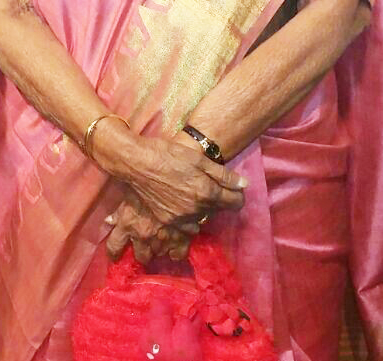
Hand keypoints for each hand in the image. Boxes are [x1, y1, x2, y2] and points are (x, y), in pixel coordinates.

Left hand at [105, 189, 197, 263]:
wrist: (177, 180)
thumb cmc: (149, 178)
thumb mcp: (128, 188)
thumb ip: (119, 208)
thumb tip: (108, 221)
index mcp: (128, 223)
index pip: (115, 246)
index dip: (114, 252)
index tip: (115, 256)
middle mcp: (145, 236)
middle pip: (141, 257)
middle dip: (142, 253)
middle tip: (143, 247)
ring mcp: (164, 239)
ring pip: (159, 254)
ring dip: (158, 249)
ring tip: (160, 242)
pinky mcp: (183, 238)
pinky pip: (179, 254)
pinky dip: (177, 250)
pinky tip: (176, 245)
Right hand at [112, 131, 245, 228]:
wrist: (136, 162)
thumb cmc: (167, 154)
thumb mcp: (197, 158)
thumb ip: (223, 174)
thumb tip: (245, 185)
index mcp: (207, 192)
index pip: (235, 203)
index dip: (237, 195)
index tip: (231, 190)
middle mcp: (197, 210)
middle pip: (217, 212)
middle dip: (215, 201)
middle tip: (205, 187)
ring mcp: (181, 219)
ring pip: (200, 222)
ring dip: (200, 213)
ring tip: (191, 197)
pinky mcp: (167, 222)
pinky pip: (184, 228)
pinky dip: (186, 220)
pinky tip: (179, 208)